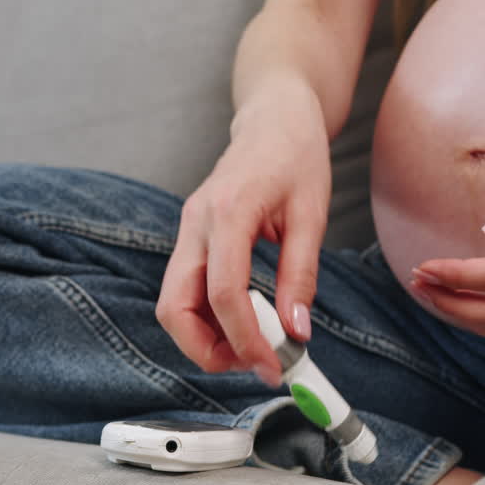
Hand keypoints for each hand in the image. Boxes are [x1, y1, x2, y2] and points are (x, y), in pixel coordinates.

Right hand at [155, 78, 331, 384]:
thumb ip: (301, 276)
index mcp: (229, 212)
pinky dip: (206, 316)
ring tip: (250, 348)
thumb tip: (296, 333)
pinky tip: (242, 323)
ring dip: (203, 337)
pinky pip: (185, 287)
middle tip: (250, 366)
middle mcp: (197, 223)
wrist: (274, 118)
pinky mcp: (191, 236)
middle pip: (174, 305)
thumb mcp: (312, 216)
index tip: (274, 366)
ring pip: (172, 302)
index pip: (224, 293)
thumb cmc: (297, 157)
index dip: (246, 340)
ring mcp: (188, 229)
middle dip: (204, 349)